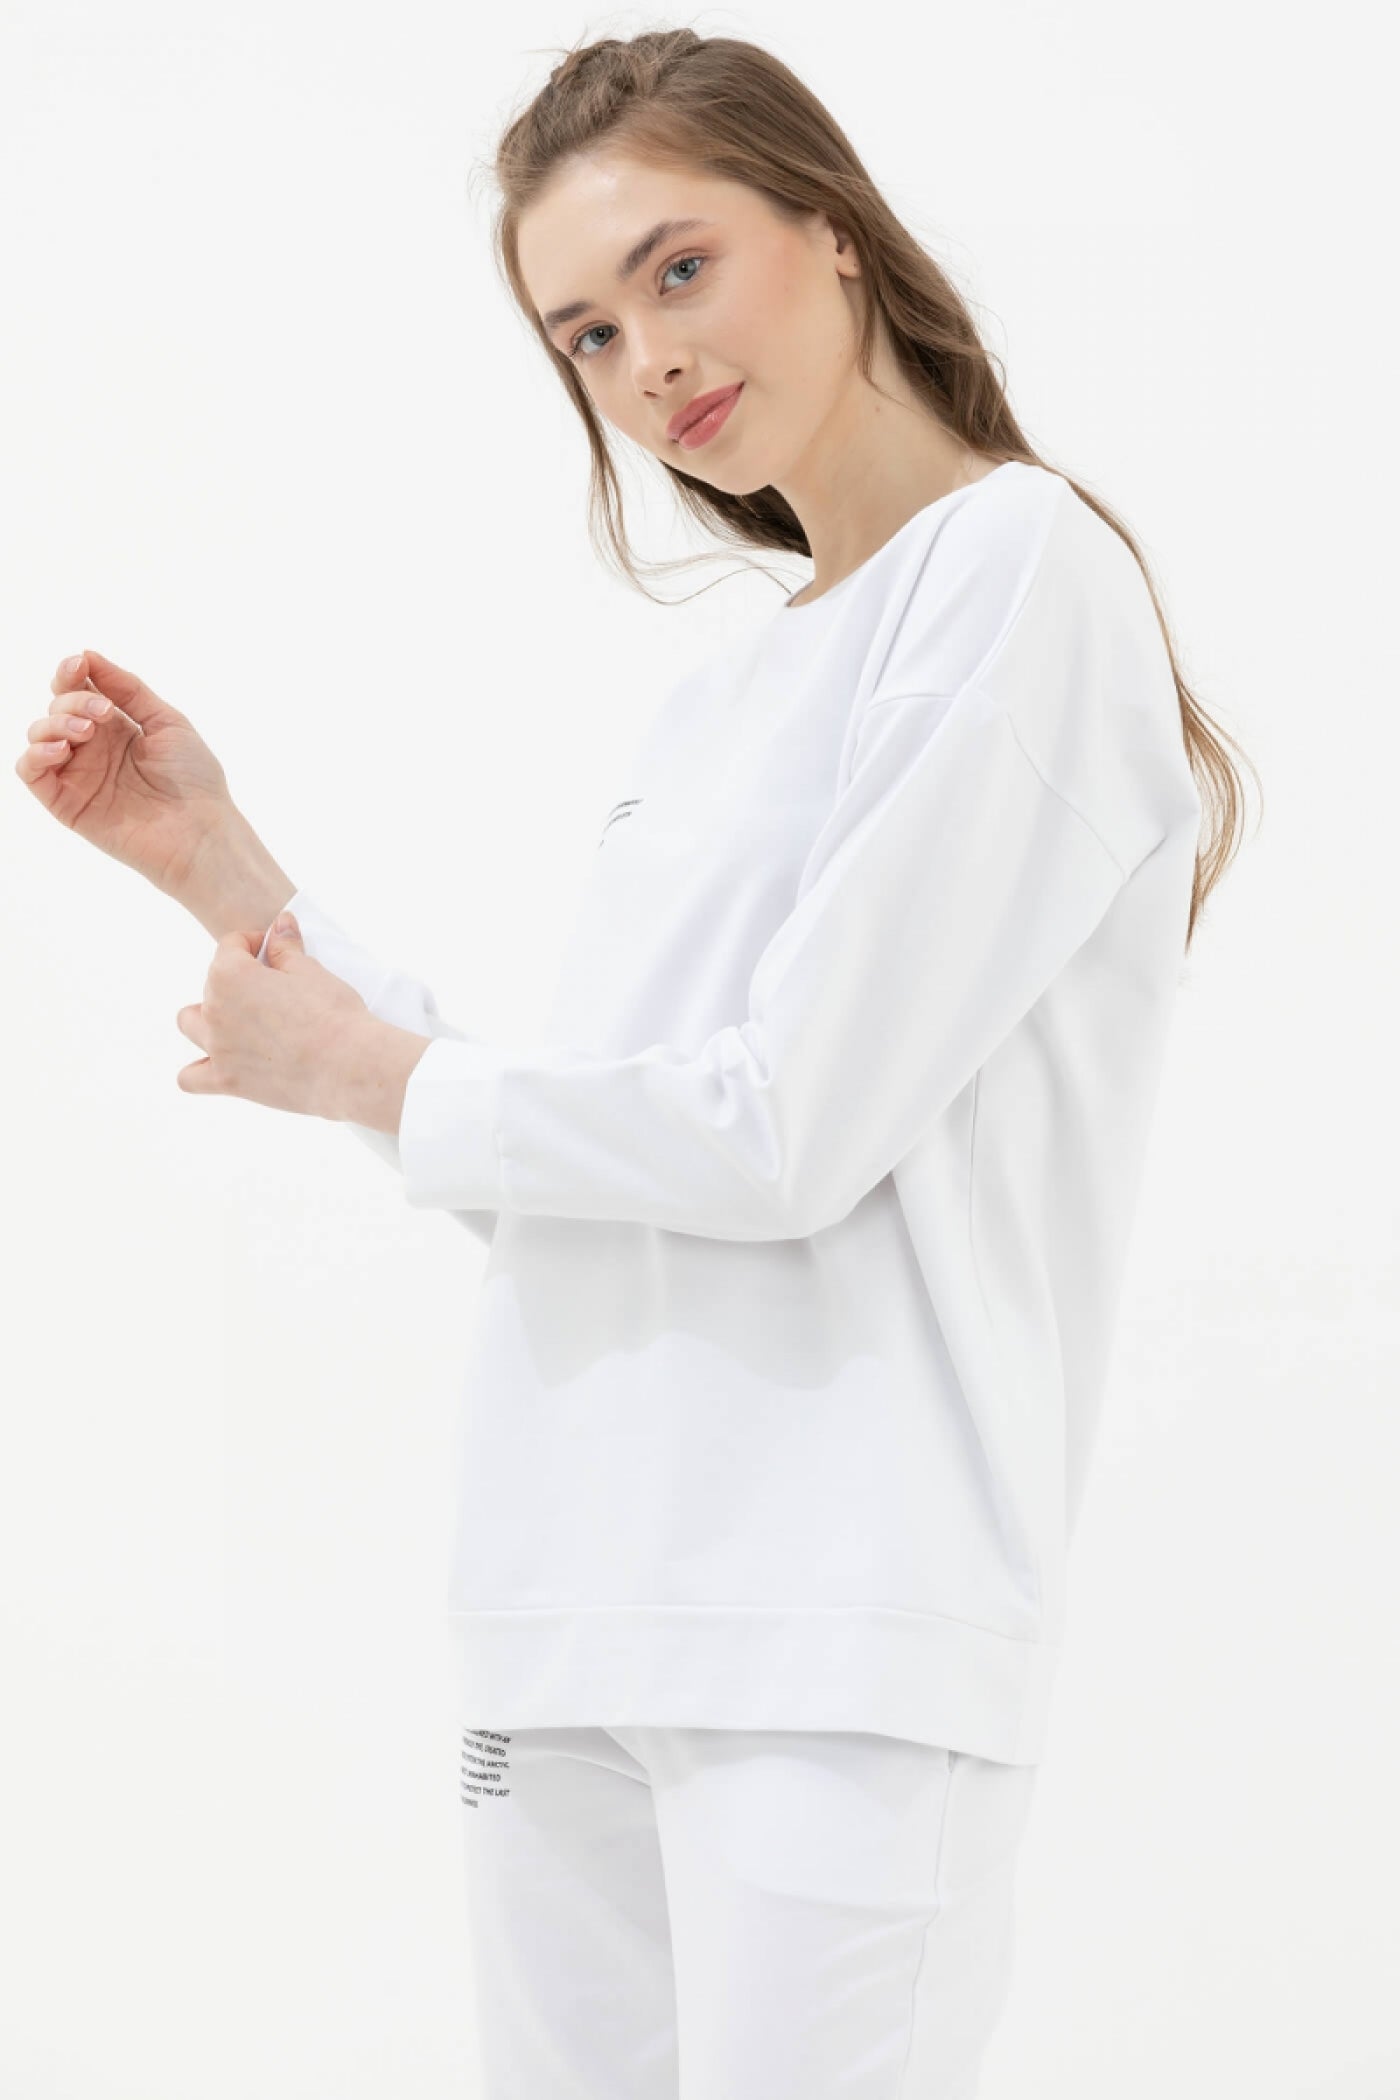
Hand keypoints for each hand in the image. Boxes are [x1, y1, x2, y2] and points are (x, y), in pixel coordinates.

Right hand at [16, 648, 236, 896]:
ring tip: (87, 732)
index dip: (71, 673)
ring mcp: (79, 777)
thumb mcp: (166, 721)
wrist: (200, 833)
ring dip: (55, 722)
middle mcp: (94, 750)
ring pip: (39, 735)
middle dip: (73, 700)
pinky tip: (61, 749)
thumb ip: (128, 689)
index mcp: (118, 729)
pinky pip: (31, 773)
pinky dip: (35, 754)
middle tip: (104, 714)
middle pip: (58, 708)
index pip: (79, 691)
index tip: (80, 663)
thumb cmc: (194, 780)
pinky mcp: (67, 805)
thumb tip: (87, 656)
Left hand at [174, 913, 370, 1117]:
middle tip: (274, 988)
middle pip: (213, 983)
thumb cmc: (333, 1015)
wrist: (348, 1066)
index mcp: (230, 975)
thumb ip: (286, 947)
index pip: (231, 945)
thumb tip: (280, 925)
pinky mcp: (227, 1082)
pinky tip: (222, 1064)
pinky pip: (190, 1077)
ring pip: (189, 1023)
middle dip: (239, 979)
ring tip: (237, 1021)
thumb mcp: (311, 971)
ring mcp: (217, 1048)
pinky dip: (200, 1069)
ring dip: (206, 1016)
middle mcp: (214, 1010)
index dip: (255, 944)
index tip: (276, 952)